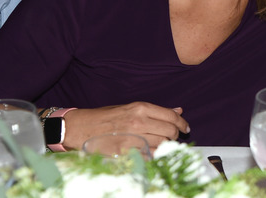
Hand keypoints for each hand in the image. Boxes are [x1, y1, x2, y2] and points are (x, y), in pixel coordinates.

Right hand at [61, 102, 189, 150]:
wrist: (80, 128)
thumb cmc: (104, 117)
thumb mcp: (130, 108)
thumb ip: (155, 111)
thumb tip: (178, 110)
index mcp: (140, 108)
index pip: (171, 116)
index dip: (182, 123)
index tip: (185, 128)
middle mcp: (139, 121)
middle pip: (170, 131)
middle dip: (174, 135)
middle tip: (172, 137)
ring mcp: (133, 137)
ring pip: (162, 144)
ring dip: (164, 146)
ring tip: (158, 144)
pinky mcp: (126, 152)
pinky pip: (149, 156)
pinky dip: (153, 155)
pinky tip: (149, 153)